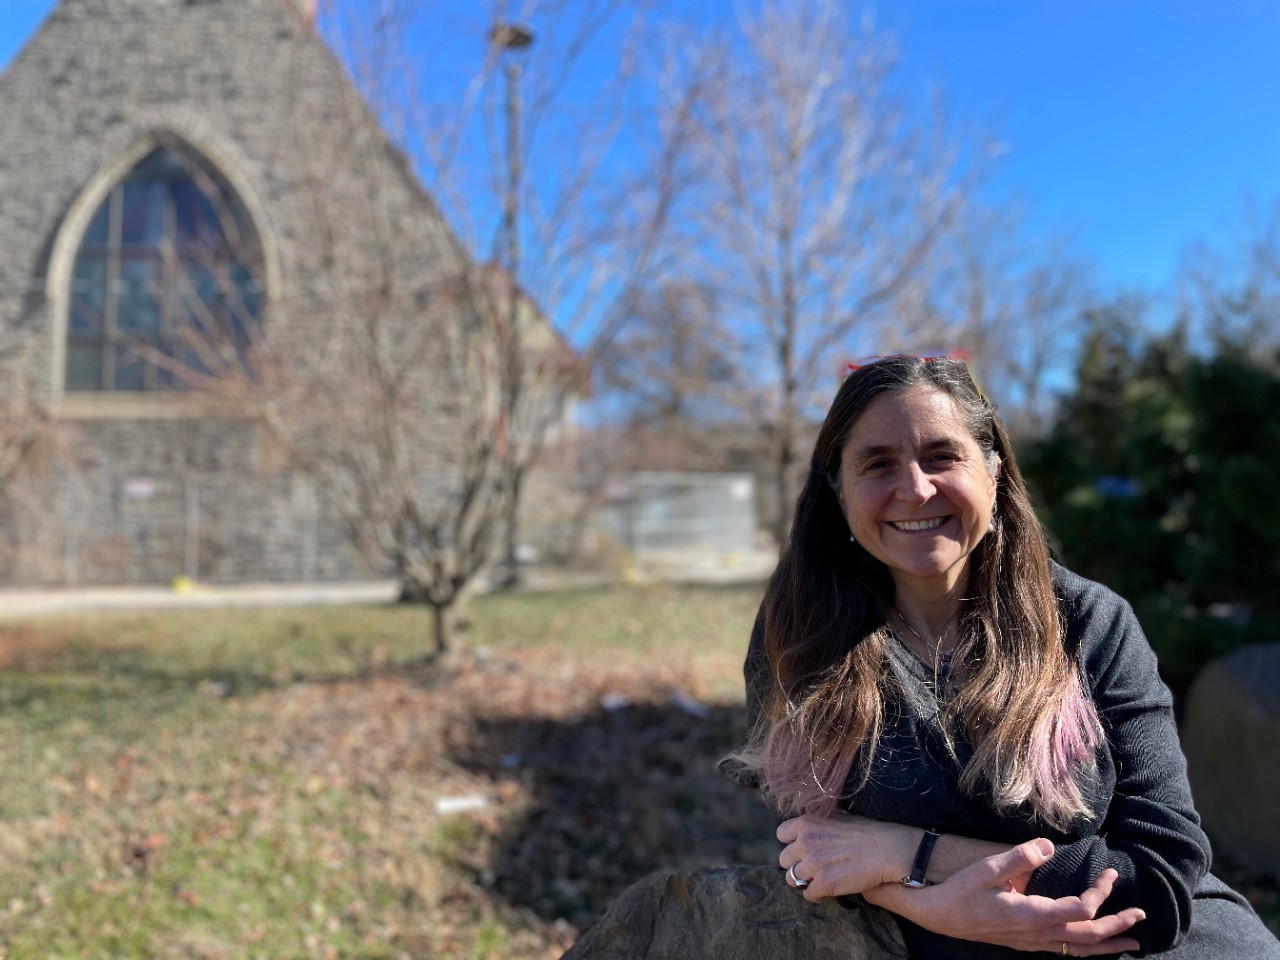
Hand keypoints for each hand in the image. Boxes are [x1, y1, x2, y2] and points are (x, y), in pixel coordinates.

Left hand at [777, 811, 913, 899]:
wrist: (887, 850)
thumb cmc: (866, 832)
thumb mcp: (837, 815)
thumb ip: (818, 821)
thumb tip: (807, 826)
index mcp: (806, 823)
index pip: (781, 835)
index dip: (792, 844)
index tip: (803, 849)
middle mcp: (805, 842)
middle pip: (784, 860)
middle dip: (797, 864)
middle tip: (813, 867)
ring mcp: (813, 864)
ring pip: (792, 879)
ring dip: (805, 881)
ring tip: (820, 880)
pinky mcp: (824, 884)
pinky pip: (808, 895)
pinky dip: (817, 895)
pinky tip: (828, 890)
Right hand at [862, 839, 1144, 955]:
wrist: (939, 916)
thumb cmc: (960, 890)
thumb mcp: (986, 869)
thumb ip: (1019, 858)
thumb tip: (1049, 845)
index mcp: (1032, 914)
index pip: (1081, 908)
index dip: (1101, 892)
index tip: (1110, 873)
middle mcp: (1037, 934)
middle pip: (1088, 935)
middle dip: (1117, 926)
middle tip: (1141, 915)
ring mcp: (1032, 942)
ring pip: (1079, 949)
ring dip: (1107, 944)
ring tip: (1131, 943)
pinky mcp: (1026, 943)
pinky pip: (1065, 951)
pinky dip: (1086, 950)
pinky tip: (1091, 946)